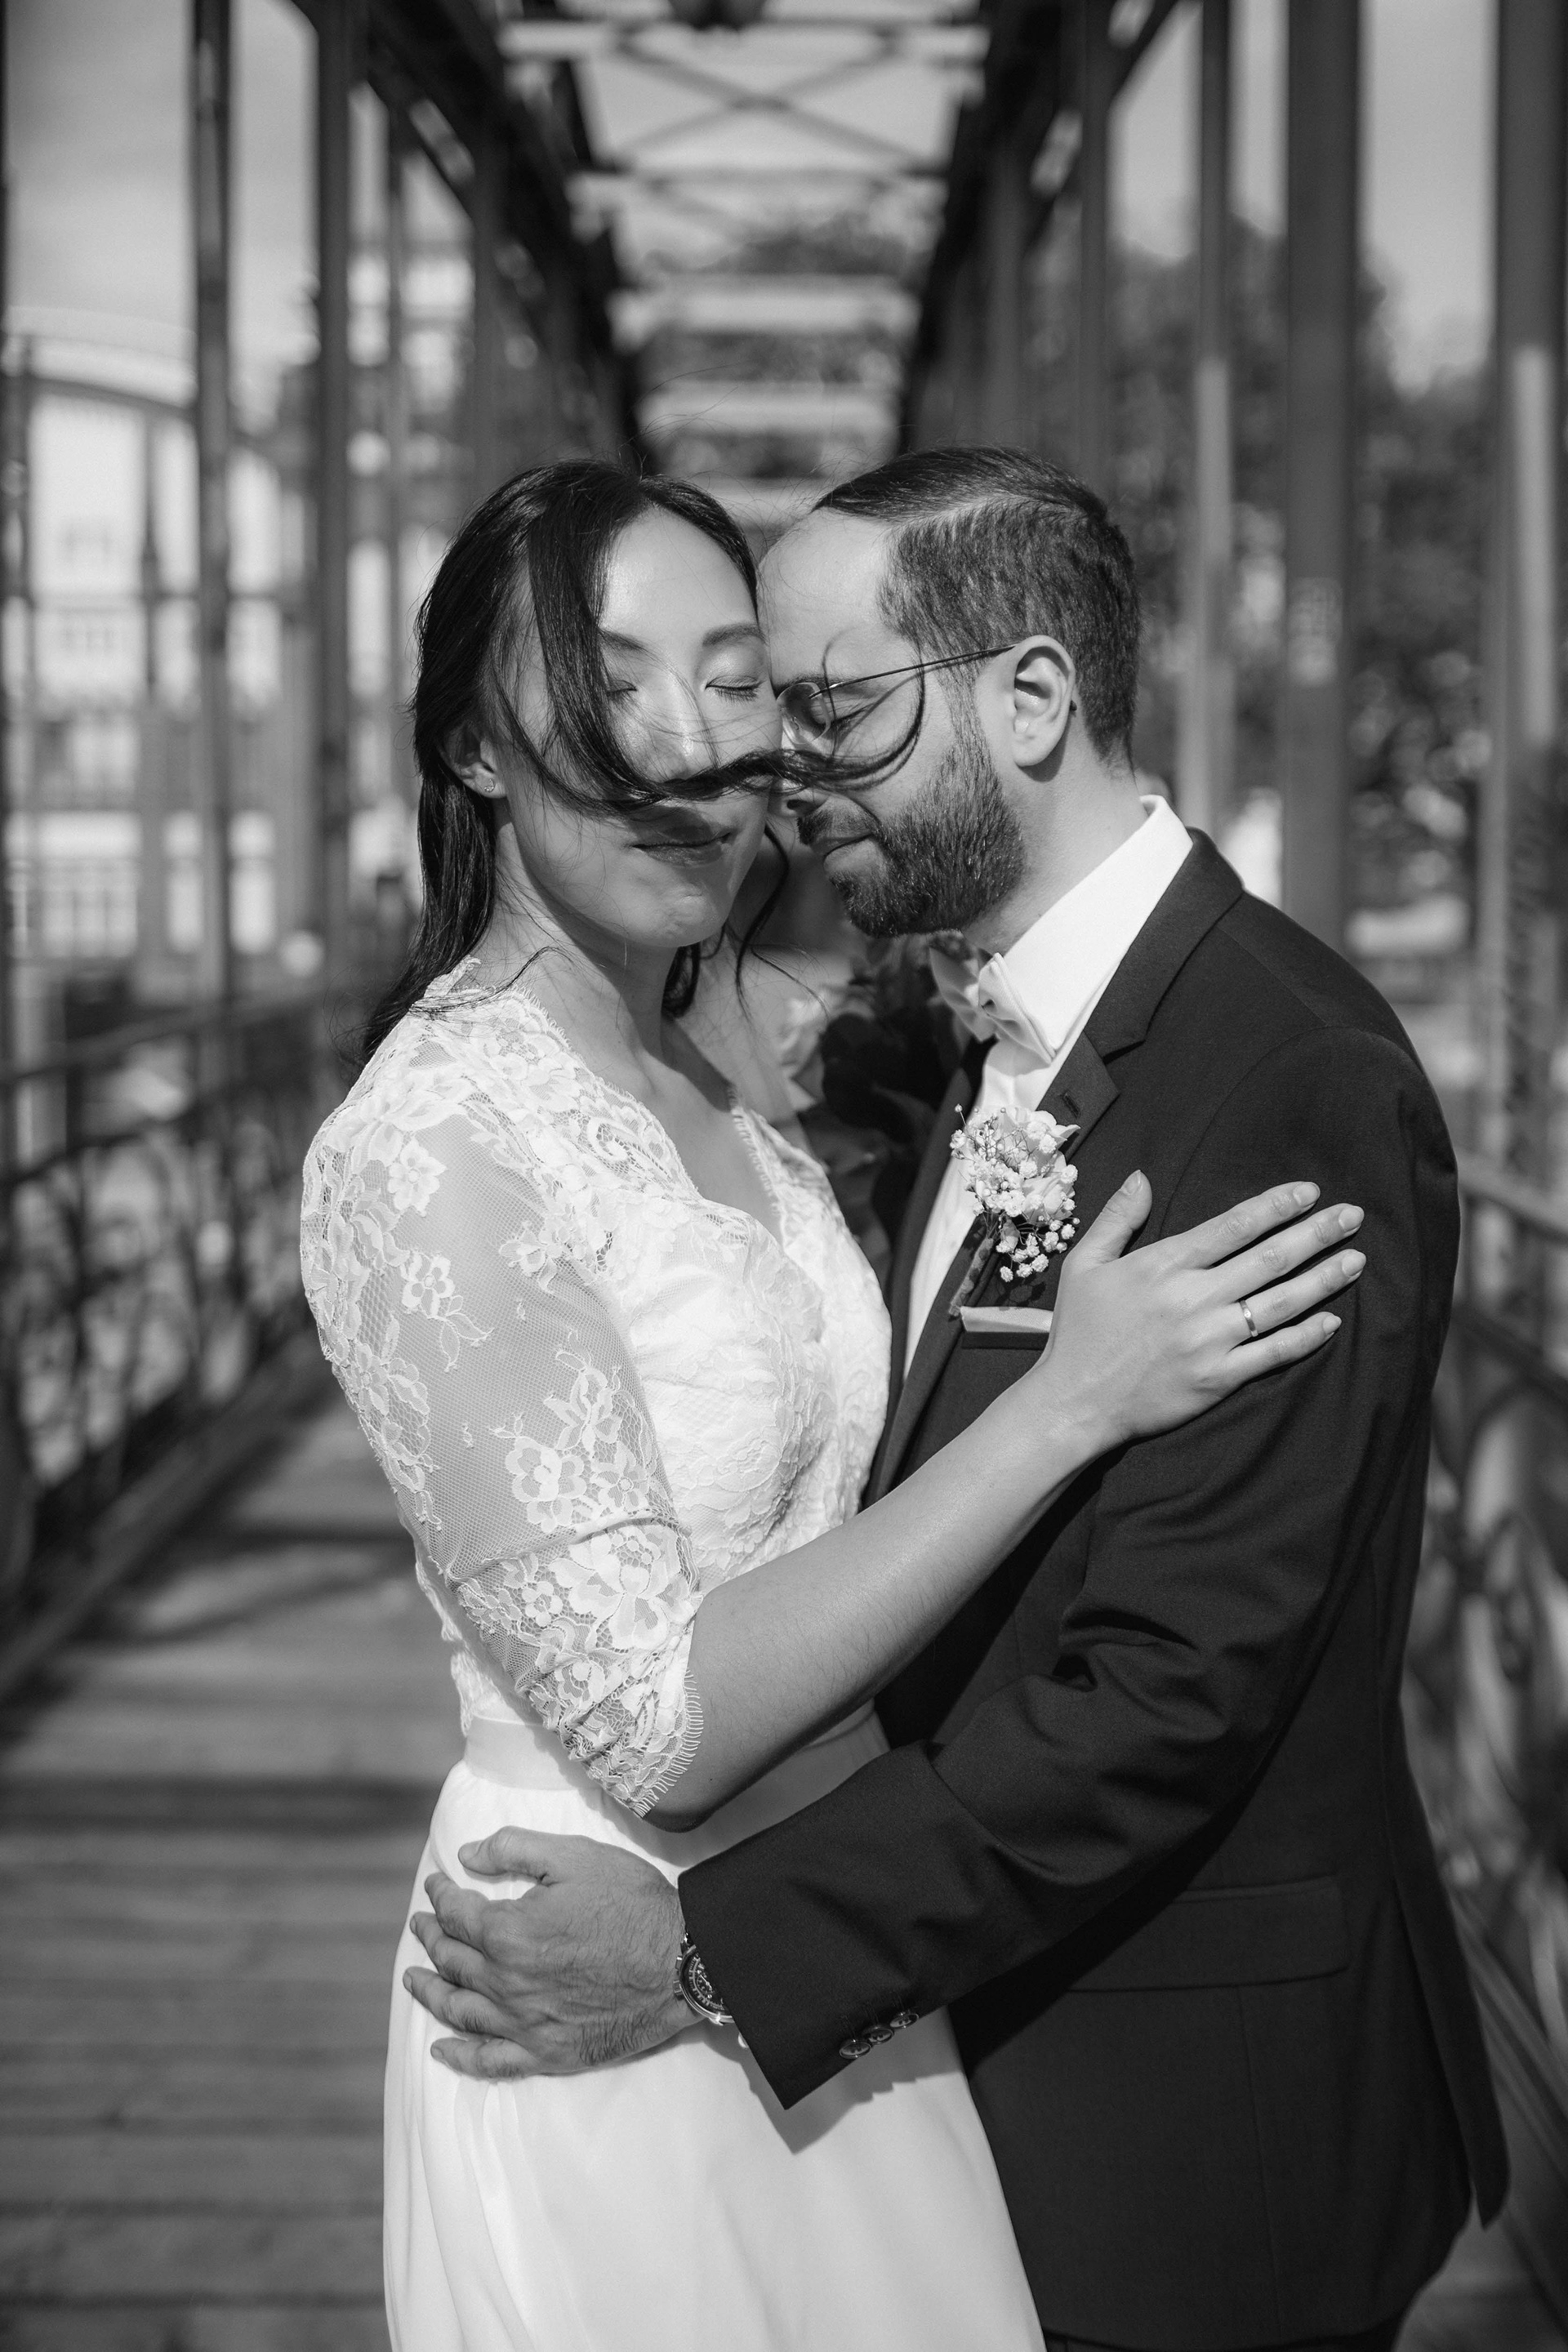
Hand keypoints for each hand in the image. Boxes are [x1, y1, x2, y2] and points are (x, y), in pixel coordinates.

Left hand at [403, 1829, 690, 2081]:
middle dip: (431, 1937)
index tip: (437, 1885)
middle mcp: (505, 1984)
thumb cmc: (632, 1903)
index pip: (457, 1913)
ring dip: (430, 1991)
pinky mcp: (546, 2054)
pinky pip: (490, 2061)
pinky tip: (441, 2050)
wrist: (681, 1962)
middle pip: (451, 1961)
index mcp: (508, 1932)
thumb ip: (515, 1848)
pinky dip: (460, 2057)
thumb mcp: (574, 1855)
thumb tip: (465, 1856)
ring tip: (414, 1978)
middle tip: (421, 1925)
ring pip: (459, 2010)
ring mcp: (524, 2025)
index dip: (441, 1895)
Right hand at [1037, 1175, 1363, 1447]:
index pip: (1234, 1225)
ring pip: (1281, 1303)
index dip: (1277, 1205)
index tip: (1310, 1192)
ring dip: (1324, 1279)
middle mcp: (1193, 1298)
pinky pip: (1273, 1354)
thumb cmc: (1078, 1332)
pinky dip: (1306, 1337)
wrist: (1074, 1402)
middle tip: (1354, 1216)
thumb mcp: (1084, 1264)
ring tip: (1356, 1260)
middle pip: (1270, 1258)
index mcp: (1164, 1265)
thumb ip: (1117, 1218)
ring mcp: (1209, 1340)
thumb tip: (1142, 1176)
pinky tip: (1333, 1321)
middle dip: (1317, 1233)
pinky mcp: (1217, 1379)